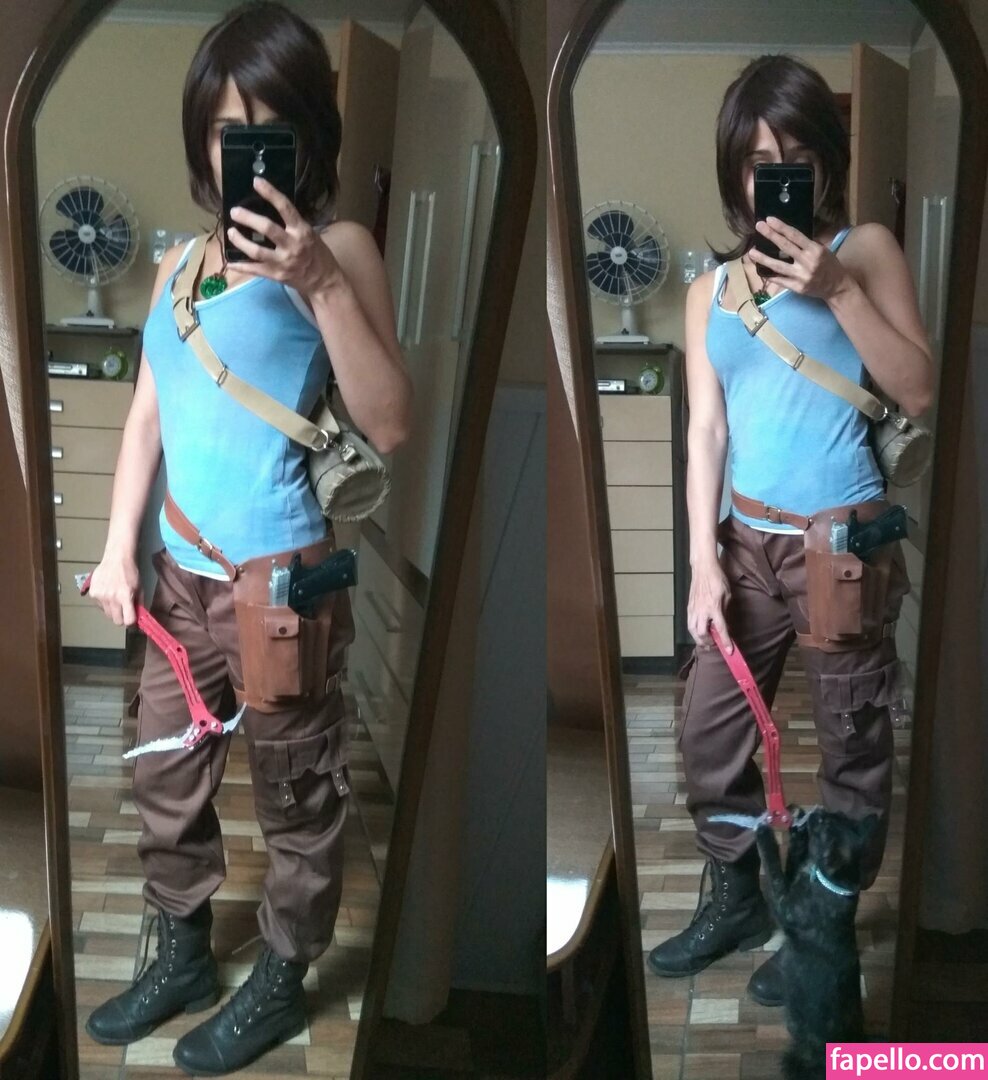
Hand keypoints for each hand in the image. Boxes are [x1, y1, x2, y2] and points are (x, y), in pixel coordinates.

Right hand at [87, 553, 140, 626]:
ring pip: (107, 614)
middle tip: (124, 611)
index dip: (131, 622)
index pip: (127, 620)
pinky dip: (104, 603)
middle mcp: (111, 598)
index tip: (132, 619)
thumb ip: (139, 604)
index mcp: (125, 597)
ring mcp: (100, 596)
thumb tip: (140, 618)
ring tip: (116, 599)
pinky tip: (108, 593)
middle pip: (116, 620)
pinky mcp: (93, 593)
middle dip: (121, 618)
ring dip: (113, 610)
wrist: (116, 558)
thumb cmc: (131, 573)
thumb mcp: (140, 588)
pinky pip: (99, 606)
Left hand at [227, 177, 343, 297]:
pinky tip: (230, 262)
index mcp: (301, 231)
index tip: (256, 182)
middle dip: (248, 218)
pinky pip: (255, 270)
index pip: (285, 208)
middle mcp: (292, 245)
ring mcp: (283, 262)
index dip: (270, 193)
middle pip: (267, 228)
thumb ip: (292, 224)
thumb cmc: (317, 254)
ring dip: (240, 241)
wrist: (324, 281)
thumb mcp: (310, 234)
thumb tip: (271, 209)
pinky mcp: (277, 275)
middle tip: (234, 211)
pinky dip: (241, 266)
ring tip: (230, 232)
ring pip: (256, 250)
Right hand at [687, 562, 732, 651]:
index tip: (729, 651)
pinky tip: (699, 632)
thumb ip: (725, 611)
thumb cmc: (718, 580)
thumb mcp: (727, 595)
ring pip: (692, 631)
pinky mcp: (689, 607)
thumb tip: (724, 624)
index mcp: (714, 607)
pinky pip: (689, 623)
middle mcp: (702, 610)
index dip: (725, 641)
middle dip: (709, 642)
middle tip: (716, 644)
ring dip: (699, 639)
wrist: (703, 569)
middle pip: (702, 633)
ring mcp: (693, 609)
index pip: (720, 629)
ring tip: (706, 642)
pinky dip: (694, 631)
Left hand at [748, 217, 855, 302]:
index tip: (769, 220)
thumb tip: (790, 235)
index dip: (781, 227)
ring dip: (763, 259)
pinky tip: (759, 269)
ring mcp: (800, 276)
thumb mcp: (823, 250)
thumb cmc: (830, 265)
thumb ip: (808, 244)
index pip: (795, 236)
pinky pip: (779, 280)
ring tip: (751, 252)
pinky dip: (769, 275)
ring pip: (778, 266)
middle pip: (785, 247)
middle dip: (771, 235)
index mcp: (815, 250)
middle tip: (758, 226)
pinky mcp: (796, 287)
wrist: (837, 287)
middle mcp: (807, 262)